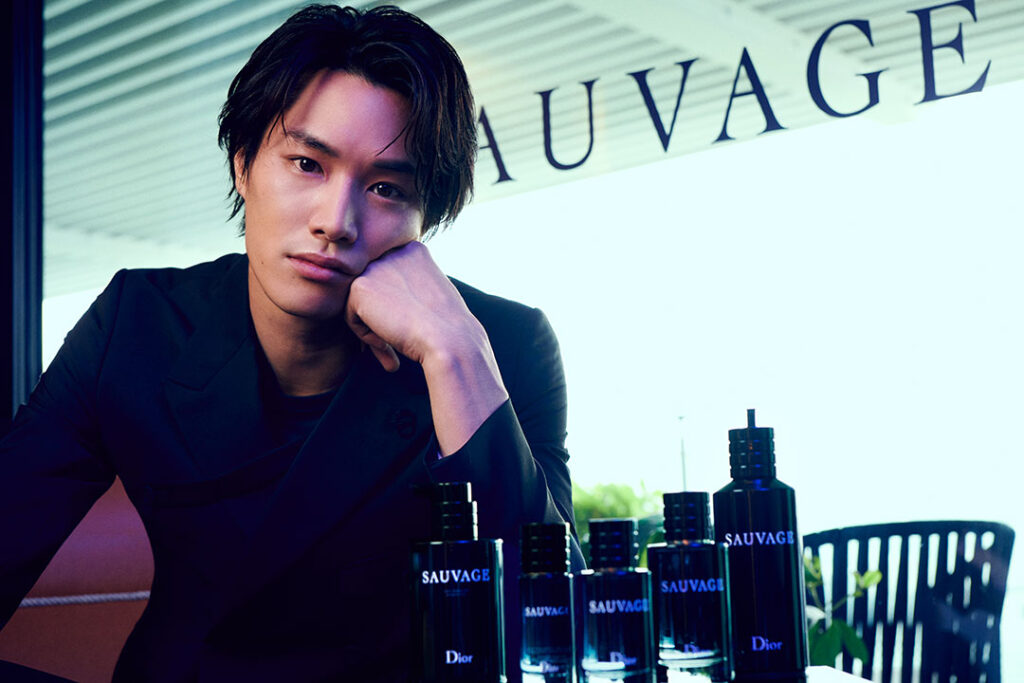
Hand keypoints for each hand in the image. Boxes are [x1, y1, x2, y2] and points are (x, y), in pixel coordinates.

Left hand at [345, 241, 507, 453]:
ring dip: (372, 330)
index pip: (389, 280)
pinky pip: (350, 316)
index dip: (395, 310)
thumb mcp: (431, 296)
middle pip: (373, 290)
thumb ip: (409, 290)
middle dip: (380, 320)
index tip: (409, 332)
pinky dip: (366, 335)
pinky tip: (387, 343)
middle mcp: (394, 251)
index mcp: (414, 250)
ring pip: (360, 303)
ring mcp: (376, 266)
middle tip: (393, 351)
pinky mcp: (360, 286)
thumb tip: (384, 305)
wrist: (450, 341)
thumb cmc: (447, 328)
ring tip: (390, 353)